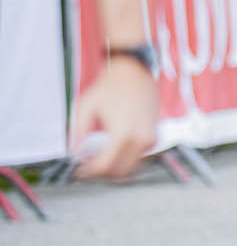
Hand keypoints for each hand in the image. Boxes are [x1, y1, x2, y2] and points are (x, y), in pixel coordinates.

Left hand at [71, 59, 158, 178]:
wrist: (134, 71)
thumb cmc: (110, 86)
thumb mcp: (85, 107)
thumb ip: (77, 133)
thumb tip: (74, 154)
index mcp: (123, 134)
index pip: (105, 166)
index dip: (89, 172)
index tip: (79, 170)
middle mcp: (141, 140)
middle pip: (120, 173)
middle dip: (101, 174)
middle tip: (87, 167)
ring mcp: (150, 140)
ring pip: (131, 169)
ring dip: (115, 169)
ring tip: (98, 159)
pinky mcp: (154, 137)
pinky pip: (139, 159)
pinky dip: (125, 160)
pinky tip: (112, 151)